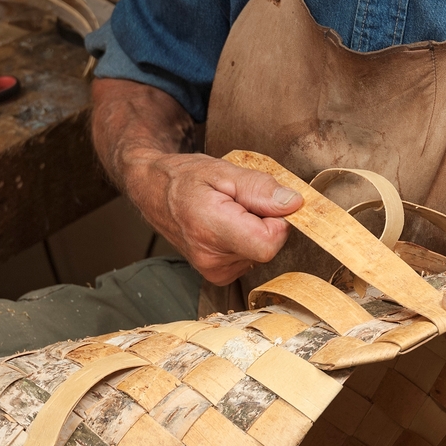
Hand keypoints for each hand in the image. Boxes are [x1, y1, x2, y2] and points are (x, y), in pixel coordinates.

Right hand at [123, 151, 303, 285]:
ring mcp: (213, 270)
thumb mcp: (223, 171)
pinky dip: (244, 240)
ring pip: (260, 251)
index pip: (269, 243)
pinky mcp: (217, 275)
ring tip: (227, 212)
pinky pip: (250, 257)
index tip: (262, 202)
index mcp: (210, 229)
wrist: (152, 192)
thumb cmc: (184, 177)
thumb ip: (259, 189)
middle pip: (267, 246)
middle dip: (263, 221)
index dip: (276, 220)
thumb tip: (293, 204)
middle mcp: (211, 258)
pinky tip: (224, 226)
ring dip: (252, 229)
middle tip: (238, 202)